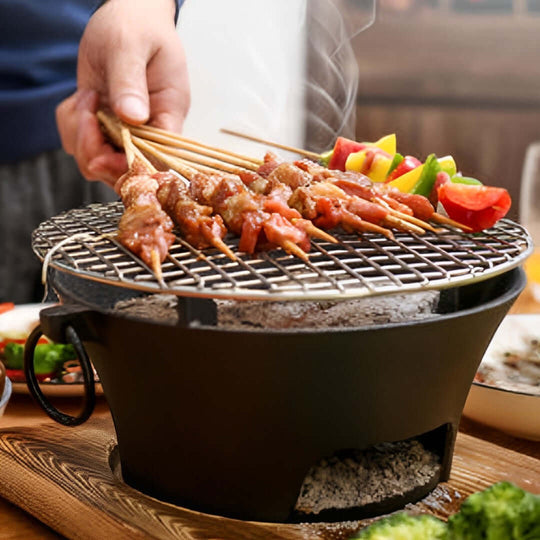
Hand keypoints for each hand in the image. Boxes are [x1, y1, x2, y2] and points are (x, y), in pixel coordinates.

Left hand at [56, 0, 189, 187]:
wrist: (128, 17)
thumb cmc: (138, 26)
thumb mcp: (132, 45)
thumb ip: (130, 80)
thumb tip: (133, 117)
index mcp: (168, 116)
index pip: (157, 160)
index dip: (128, 167)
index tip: (102, 155)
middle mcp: (149, 131)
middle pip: (124, 172)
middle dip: (95, 153)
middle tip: (86, 115)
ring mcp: (126, 132)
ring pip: (97, 162)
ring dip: (80, 137)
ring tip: (86, 99)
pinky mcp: (105, 127)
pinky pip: (81, 144)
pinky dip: (71, 126)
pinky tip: (82, 101)